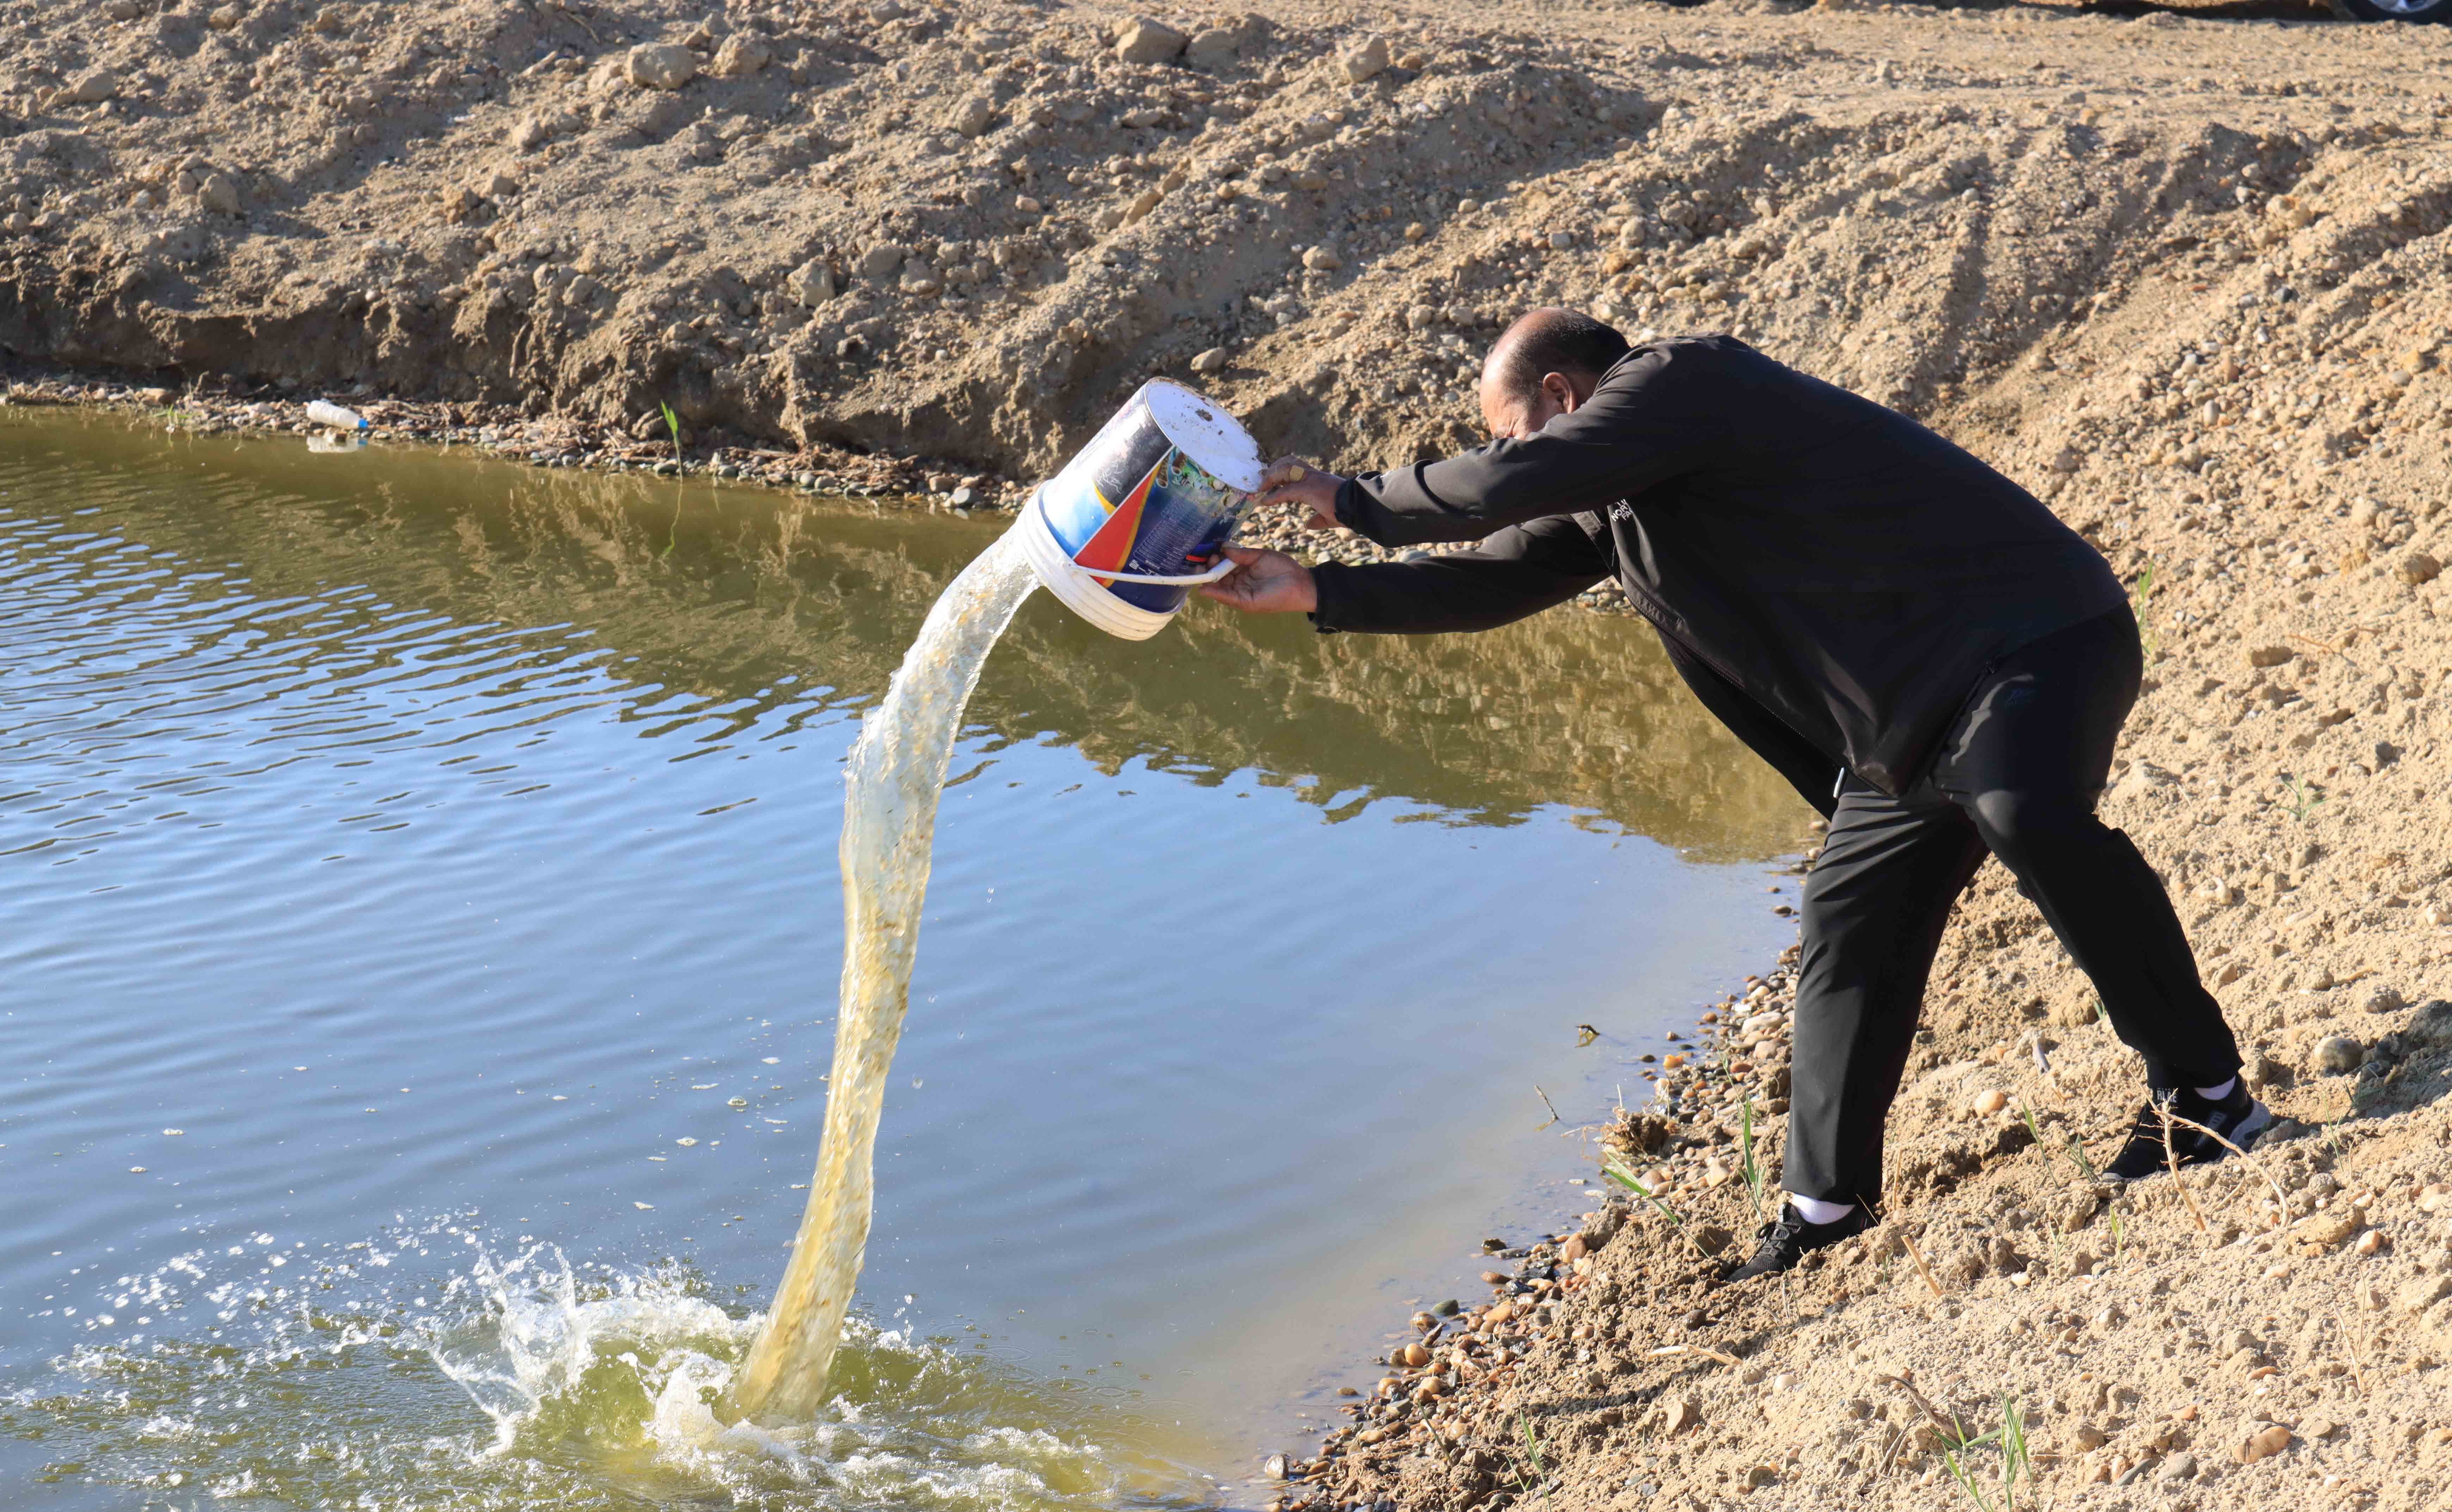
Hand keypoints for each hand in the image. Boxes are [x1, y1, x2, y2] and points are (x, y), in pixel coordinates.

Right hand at [1198, 545, 1317, 613]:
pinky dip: (1215, 593)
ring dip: (1209, 579)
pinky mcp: (1245, 602)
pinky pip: (1227, 597)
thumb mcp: (1260, 556)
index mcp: (1242, 571)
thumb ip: (1242, 554)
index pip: (1222, 565)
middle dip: (1208, 568)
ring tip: (1202, 569)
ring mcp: (1240, 593)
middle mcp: (1239, 583)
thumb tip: (1223, 548)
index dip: (1214, 558)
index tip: (1211, 550)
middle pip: (1217, 576)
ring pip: (1219, 587)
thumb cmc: (1283, 568)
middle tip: (1207, 559)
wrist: (1300, 582)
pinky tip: (1204, 588)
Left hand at [1257, 455, 1346, 531]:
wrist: (1359, 506)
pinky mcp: (1309, 489)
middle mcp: (1313, 475)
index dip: (1280, 473)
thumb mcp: (1329, 516)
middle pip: (1288, 462)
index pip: (1295, 469)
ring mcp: (1311, 480)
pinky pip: (1286, 490)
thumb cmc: (1348, 511)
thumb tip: (1307, 525)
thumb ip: (1317, 520)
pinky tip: (1265, 502)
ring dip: (1270, 478)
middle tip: (1261, 481)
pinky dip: (1273, 496)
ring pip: (1285, 469)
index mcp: (1318, 479)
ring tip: (1260, 489)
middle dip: (1272, 470)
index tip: (1269, 482)